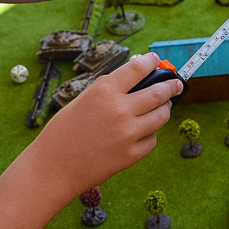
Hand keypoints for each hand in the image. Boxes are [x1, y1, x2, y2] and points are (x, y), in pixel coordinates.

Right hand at [35, 52, 175, 193]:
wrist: (53, 168)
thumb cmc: (63, 133)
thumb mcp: (82, 100)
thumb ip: (109, 91)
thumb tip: (135, 80)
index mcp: (104, 90)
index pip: (138, 68)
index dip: (151, 62)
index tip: (156, 60)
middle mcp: (120, 109)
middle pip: (158, 92)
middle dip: (171, 86)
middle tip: (176, 84)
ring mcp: (129, 133)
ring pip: (161, 116)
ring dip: (164, 109)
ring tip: (163, 107)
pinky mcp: (132, 155)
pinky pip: (152, 140)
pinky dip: (149, 135)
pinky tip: (143, 133)